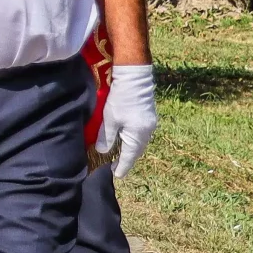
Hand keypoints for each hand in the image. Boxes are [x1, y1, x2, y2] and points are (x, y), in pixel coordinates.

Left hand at [97, 63, 158, 177]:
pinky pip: (140, 134)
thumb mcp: (110, 120)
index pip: (130, 157)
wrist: (135, 78)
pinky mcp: (149, 117)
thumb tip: (102, 151)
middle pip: (136, 151)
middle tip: (114, 166)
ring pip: (139, 142)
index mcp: (138, 135)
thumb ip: (106, 137)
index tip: (116, 175)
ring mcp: (150, 124)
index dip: (122, 167)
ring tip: (118, 154)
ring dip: (129, 149)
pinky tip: (125, 139)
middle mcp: (148, 132)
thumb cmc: (121, 99)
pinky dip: (132, 140)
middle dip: (126, 159)